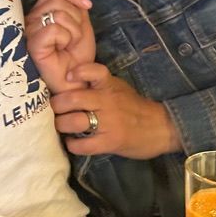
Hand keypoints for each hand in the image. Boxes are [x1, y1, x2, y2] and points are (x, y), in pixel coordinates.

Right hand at [25, 0, 94, 93]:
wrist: (78, 82)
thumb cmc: (76, 57)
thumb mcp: (81, 23)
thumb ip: (75, 0)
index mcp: (41, 13)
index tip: (87, 7)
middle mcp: (31, 20)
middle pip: (58, 0)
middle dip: (76, 17)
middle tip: (74, 37)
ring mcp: (29, 32)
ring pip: (58, 13)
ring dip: (74, 31)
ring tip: (68, 46)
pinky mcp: (32, 44)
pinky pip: (54, 28)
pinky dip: (66, 38)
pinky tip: (62, 50)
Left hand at [50, 62, 180, 159]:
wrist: (162, 128)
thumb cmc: (135, 107)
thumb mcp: (118, 88)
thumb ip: (98, 84)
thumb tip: (69, 82)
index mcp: (109, 86)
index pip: (94, 71)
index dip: (78, 72)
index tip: (68, 77)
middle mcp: (107, 102)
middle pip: (73, 99)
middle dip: (56, 105)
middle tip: (53, 109)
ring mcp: (109, 123)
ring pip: (74, 122)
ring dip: (61, 125)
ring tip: (60, 126)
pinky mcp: (110, 142)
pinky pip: (84, 145)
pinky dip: (72, 145)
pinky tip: (72, 142)